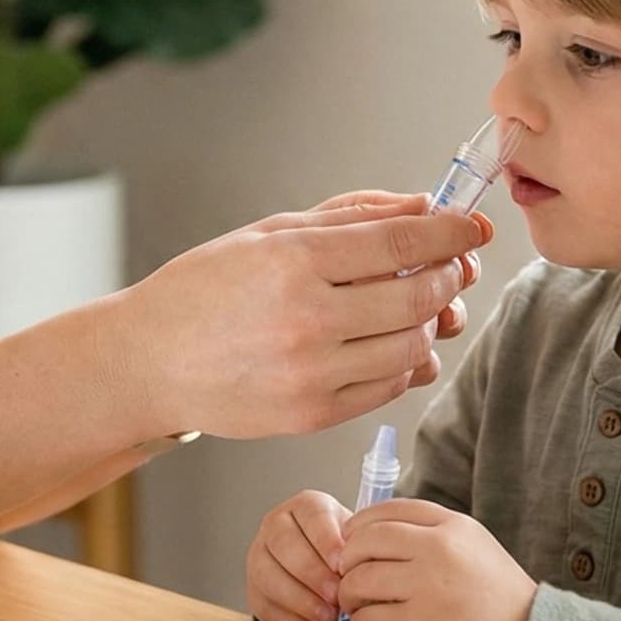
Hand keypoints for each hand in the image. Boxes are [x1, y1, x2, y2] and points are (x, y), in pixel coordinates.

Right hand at [123, 193, 489, 442]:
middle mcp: (307, 318)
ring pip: (412, 344)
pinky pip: (389, 385)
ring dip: (430, 320)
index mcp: (293, 260)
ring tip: (416, 303)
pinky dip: (405, 361)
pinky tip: (392, 341)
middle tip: (452, 265)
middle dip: (450, 274)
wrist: (149, 363)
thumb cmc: (204, 289)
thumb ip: (348, 217)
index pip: (400, 240)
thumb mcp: (267, 233)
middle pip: (418, 292)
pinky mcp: (314, 415)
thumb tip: (420, 206)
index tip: (471, 225)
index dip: (450, 230)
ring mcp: (312, 372)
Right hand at [246, 489, 348, 620]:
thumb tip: (363, 574)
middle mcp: (276, 524)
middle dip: (312, 574)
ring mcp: (259, 555)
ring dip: (299, 601)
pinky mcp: (253, 587)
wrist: (323, 565)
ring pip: (268, 576)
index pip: (311, 516)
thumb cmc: (343, 551)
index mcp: (306, 506)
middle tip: (336, 596)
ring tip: (327, 618)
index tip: (341, 564)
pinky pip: (265, 606)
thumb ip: (358, 550)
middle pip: (284, 544)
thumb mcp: (354, 539)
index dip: (325, 541)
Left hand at [337, 499, 535, 620]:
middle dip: (348, 560)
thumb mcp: (477, 549)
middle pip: (366, 541)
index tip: (350, 540)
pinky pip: (369, 619)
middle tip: (347, 577)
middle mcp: (439, 549)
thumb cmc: (504, 603)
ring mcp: (427, 587)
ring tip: (356, 606)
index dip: (361, 524)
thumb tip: (383, 538)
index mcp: (453, 526)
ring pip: (361, 580)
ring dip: (350, 595)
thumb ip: (437, 538)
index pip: (390, 510)